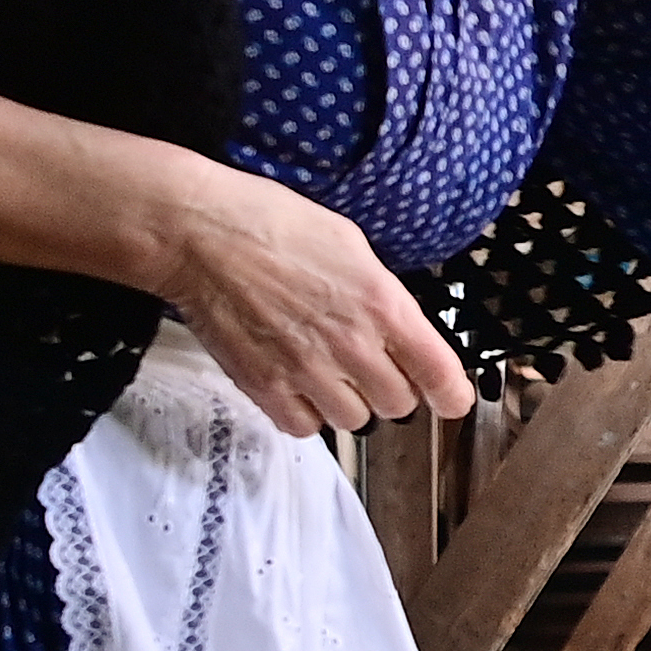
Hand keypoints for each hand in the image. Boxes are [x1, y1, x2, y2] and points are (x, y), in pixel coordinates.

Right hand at [140, 153, 472, 433]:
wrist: (200, 234)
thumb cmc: (270, 223)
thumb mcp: (350, 244)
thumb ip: (380, 293)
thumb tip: (395, 324)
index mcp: (382, 305)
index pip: (438, 372)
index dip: (450, 392)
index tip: (450, 397)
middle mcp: (351, 346)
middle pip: (399, 404)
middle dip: (392, 388)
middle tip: (373, 368)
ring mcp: (306, 371)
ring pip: (354, 421)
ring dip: (350, 403)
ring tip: (330, 373)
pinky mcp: (265, 386)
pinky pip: (304, 427)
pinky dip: (307, 414)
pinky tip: (299, 387)